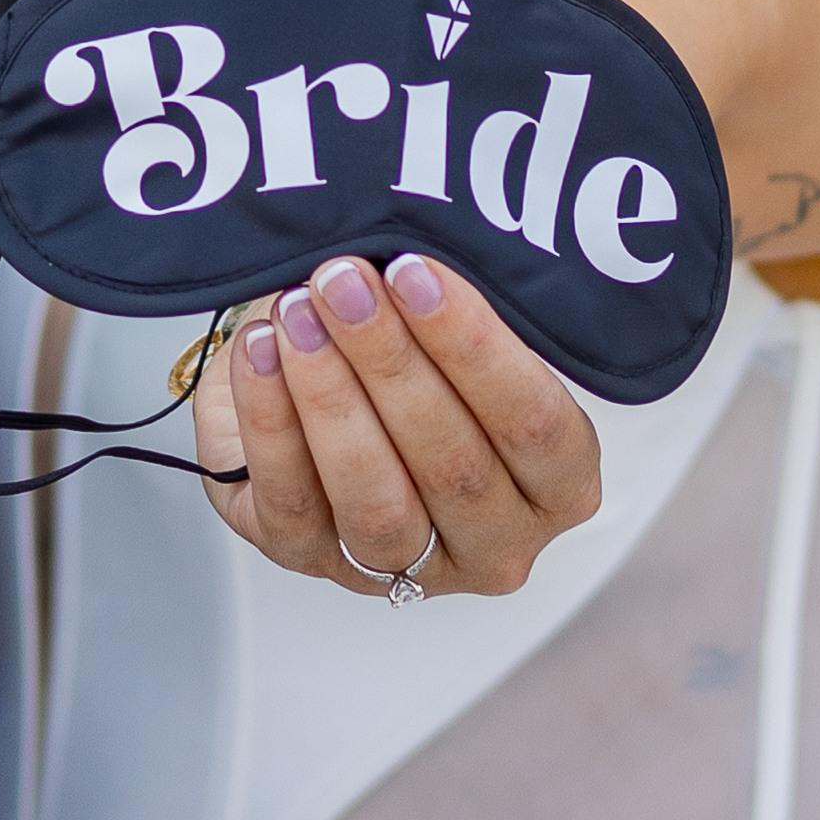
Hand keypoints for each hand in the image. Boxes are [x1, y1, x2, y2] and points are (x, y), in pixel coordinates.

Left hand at [184, 253, 602, 598]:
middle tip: (344, 281)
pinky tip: (260, 352)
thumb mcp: (453, 326)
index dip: (474, 348)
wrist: (309, 391)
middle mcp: (495, 543)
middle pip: (453, 465)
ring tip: (300, 314)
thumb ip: (458, 306)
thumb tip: (422, 251)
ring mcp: (405, 569)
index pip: (536, 425)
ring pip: (376, 499)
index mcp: (559, 485)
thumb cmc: (408, 355)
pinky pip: (294, 503)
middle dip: (390, 361)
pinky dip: (272, 421)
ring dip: (331, 397)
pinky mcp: (312, 561)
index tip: (416, 272)